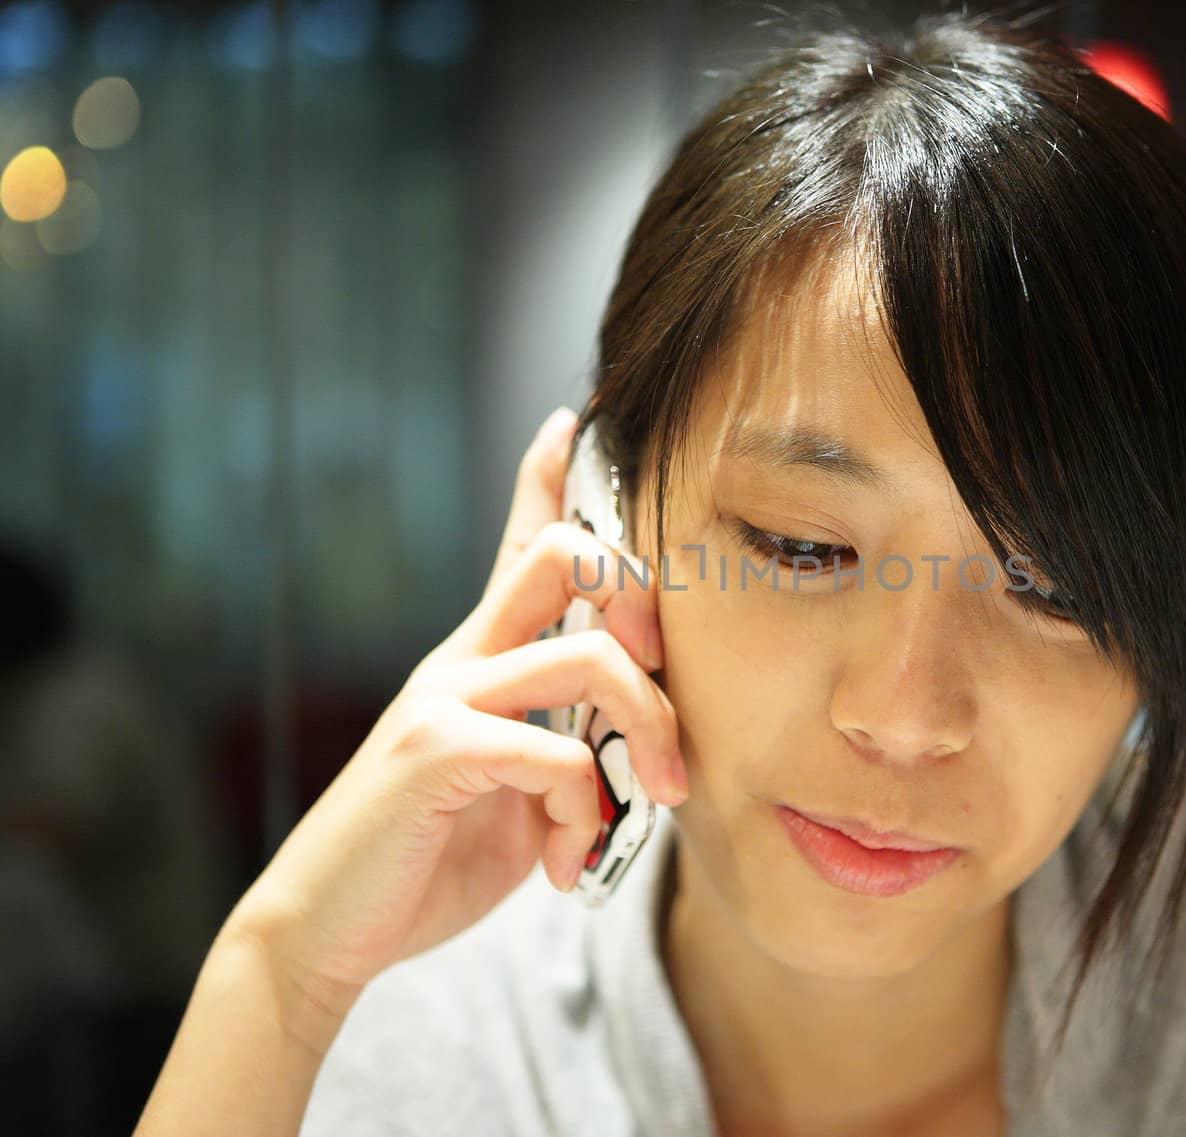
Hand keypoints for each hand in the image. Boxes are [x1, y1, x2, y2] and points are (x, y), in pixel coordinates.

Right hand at [223, 405, 685, 1019]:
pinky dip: (585, 806)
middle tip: (665, 673)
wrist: (332, 930)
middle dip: (641, 599)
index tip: (573, 422)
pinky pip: (551, 752)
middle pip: (563, 557)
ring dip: (645, 730)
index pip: (519, 546)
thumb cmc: (434, 856)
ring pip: (583, 658)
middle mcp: (462, 660)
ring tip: (656, 799)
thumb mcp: (523, 797)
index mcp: (482, 660)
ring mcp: (444, 700)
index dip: (546, 478)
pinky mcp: (432, 754)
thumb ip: (574, 755)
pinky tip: (568, 860)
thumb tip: (642, 757)